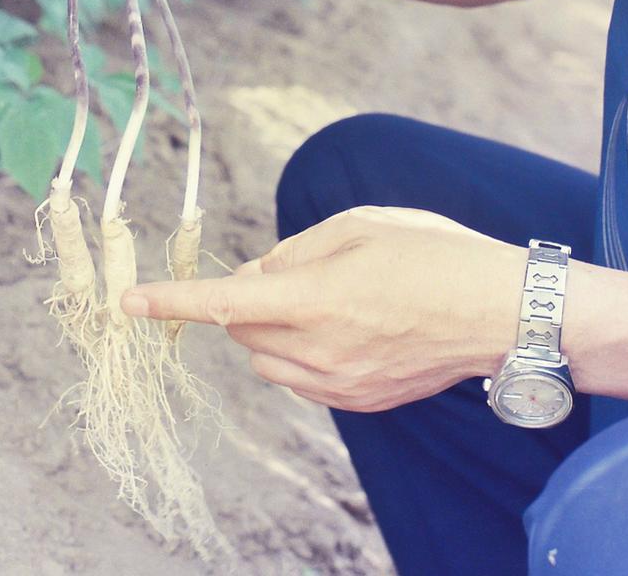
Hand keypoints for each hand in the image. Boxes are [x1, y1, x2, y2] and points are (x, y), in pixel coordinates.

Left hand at [122, 206, 525, 411]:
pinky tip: (348, 329)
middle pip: (243, 330)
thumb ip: (297, 249)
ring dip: (274, 329)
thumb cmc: (432, 253)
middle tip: (297, 271)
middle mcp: (318, 349)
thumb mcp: (361, 224)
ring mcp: (339, 384)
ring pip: (269, 359)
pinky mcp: (359, 402)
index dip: (171, 303)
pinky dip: (303, 353)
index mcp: (313, 297)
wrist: (498, 312)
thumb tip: (257, 273)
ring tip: (331, 298)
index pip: (222, 303)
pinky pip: (303, 380)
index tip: (129, 304)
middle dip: (248, 301)